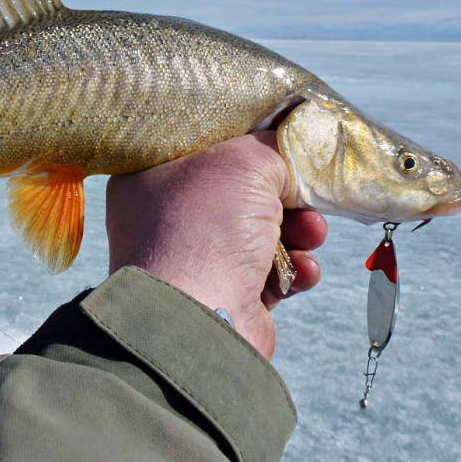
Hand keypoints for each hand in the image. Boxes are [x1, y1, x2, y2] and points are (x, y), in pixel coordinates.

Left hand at [106, 132, 325, 358]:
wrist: (198, 319)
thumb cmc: (206, 227)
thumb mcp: (243, 161)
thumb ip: (270, 147)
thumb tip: (288, 158)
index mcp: (149, 178)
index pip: (205, 148)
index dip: (248, 142)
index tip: (285, 143)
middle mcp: (166, 219)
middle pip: (241, 191)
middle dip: (285, 193)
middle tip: (307, 194)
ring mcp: (195, 260)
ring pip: (262, 232)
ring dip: (299, 230)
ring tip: (311, 233)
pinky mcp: (226, 296)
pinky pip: (270, 273)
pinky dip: (294, 269)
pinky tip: (302, 269)